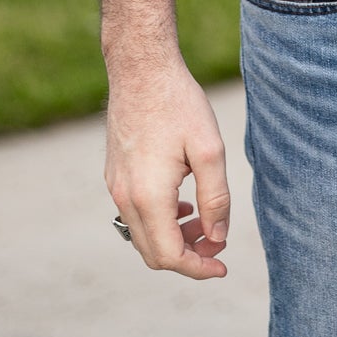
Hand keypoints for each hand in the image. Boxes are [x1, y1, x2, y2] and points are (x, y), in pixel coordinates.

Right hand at [104, 57, 229, 278]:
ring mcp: (116, 187)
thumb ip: (215, 198)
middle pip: (154, 253)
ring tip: (203, 222)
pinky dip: (158, 222)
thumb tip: (218, 237)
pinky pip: (134, 215)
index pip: (171, 256)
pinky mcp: (114, 175)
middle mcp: (126, 198)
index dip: (199, 268)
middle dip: (188, 257)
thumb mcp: (209, 149)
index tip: (222, 266)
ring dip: (173, 240)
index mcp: (149, 197)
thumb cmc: (178, 103)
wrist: (141, 68)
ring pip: (142, 236)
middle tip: (217, 243)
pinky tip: (181, 204)